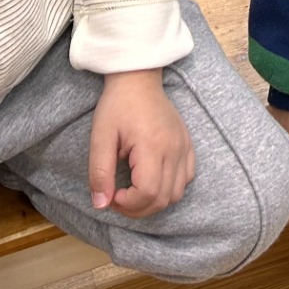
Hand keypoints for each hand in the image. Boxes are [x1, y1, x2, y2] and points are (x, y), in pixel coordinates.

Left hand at [88, 69, 194, 218]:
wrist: (138, 79)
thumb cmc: (117, 105)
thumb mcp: (100, 137)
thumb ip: (100, 172)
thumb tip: (101, 205)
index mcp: (152, 146)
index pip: (148, 193)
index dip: (128, 204)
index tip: (112, 194)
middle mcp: (174, 149)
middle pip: (163, 199)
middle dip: (137, 208)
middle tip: (117, 198)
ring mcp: (184, 147)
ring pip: (176, 194)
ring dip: (154, 201)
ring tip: (133, 191)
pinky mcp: (187, 145)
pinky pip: (186, 179)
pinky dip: (169, 188)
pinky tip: (151, 179)